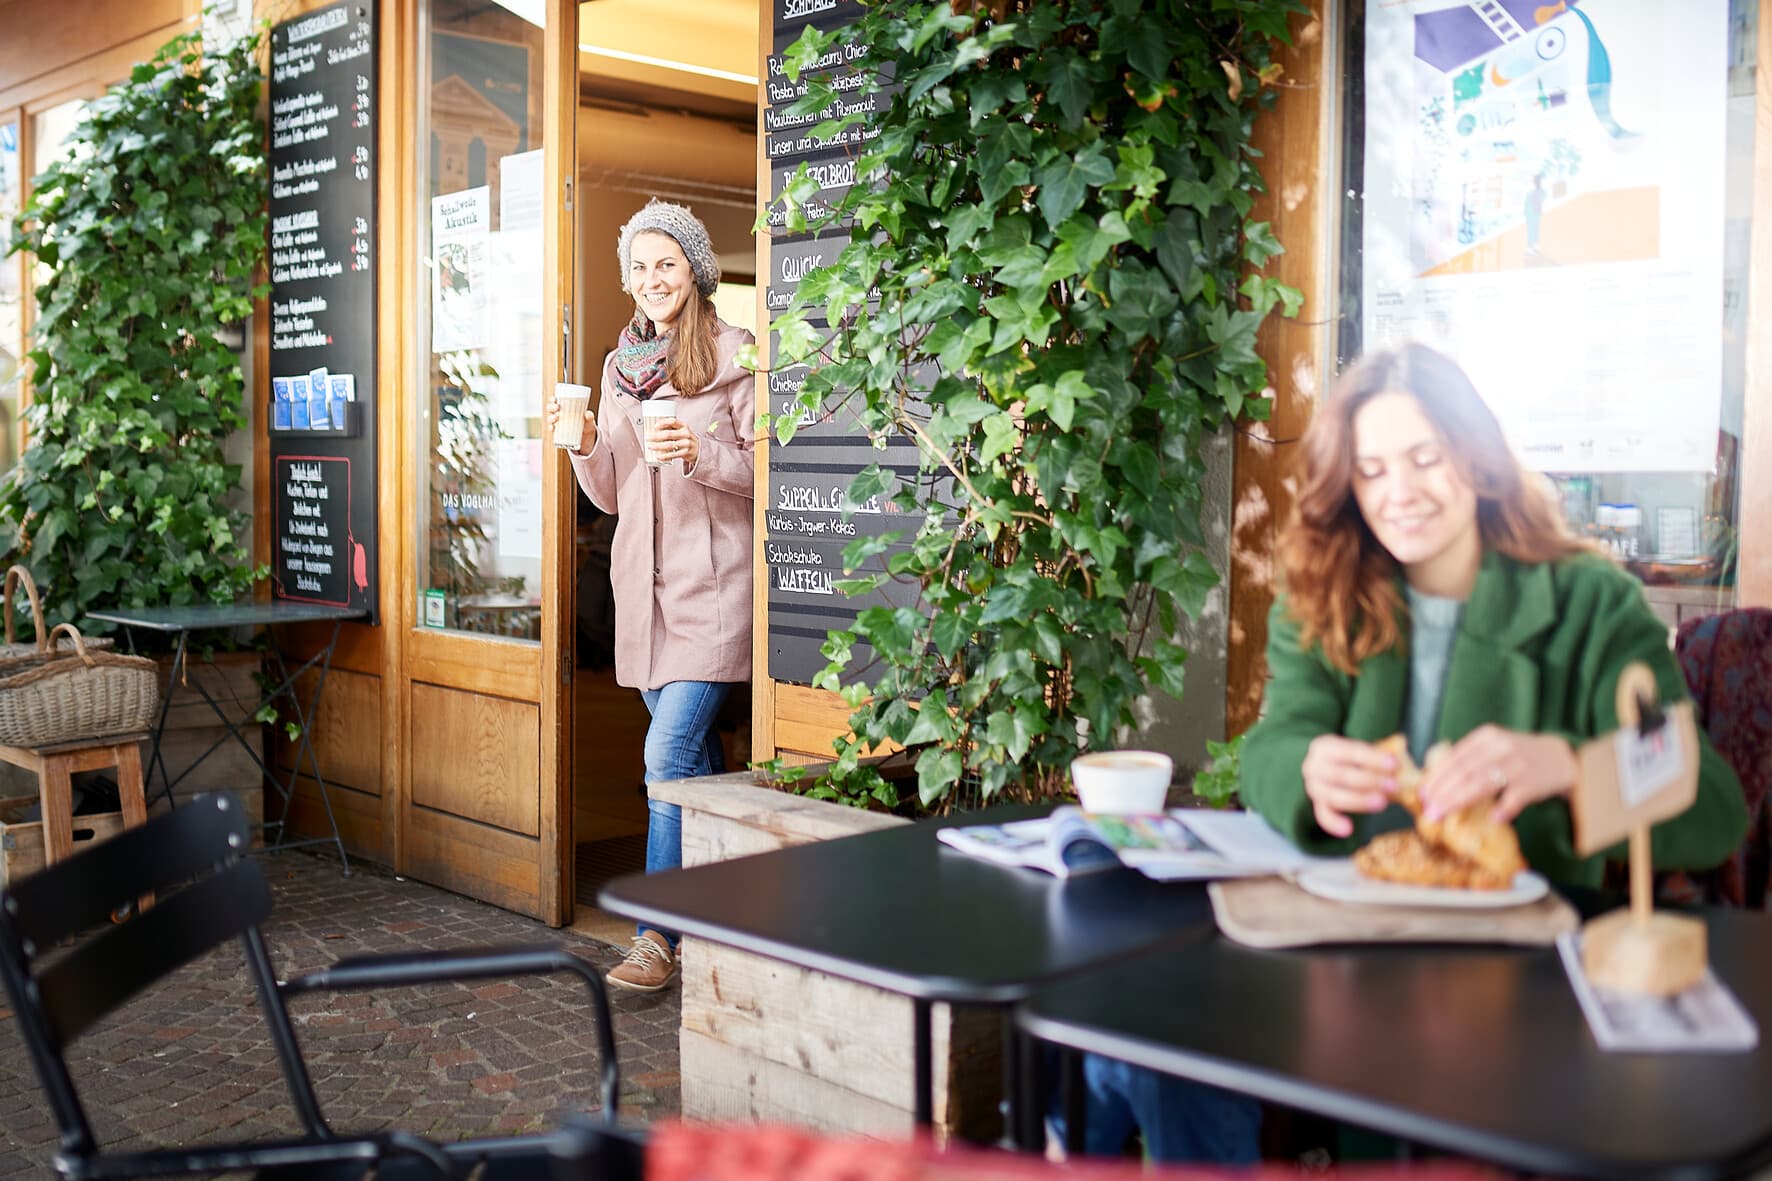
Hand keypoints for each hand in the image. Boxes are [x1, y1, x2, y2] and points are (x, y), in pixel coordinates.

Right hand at [545, 394, 595, 451]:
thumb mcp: (588, 421)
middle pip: (550, 409)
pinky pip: (551, 429)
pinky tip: (552, 428)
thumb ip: (589, 417)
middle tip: (557, 408)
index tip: (555, 399)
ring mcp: (557, 423)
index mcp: (565, 408)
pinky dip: (551, 428)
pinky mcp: (557, 432)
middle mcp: (559, 414)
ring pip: (550, 418)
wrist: (586, 438)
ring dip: (551, 417)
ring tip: (556, 418)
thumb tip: (588, 414)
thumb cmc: (586, 424)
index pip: (555, 401)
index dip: (552, 399)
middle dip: (551, 407)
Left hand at [648, 418, 698, 468]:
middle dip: (656, 436)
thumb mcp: (682, 431)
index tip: (655, 426)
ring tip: (650, 446)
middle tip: (648, 437)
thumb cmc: (686, 439)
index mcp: (684, 426)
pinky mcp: (686, 453)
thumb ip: (671, 429)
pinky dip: (664, 456)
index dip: (663, 423)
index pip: (673, 421)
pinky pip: (673, 455)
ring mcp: (687, 444)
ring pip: (669, 445)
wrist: (699, 450)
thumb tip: (654, 430)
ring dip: (657, 446)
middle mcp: (686, 434)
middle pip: (669, 434)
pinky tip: (658, 456)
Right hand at [1302, 734, 1398, 838]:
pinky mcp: (1318, 804)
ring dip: (1359, 800)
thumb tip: (1401, 765)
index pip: (1348, 751)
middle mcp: (1313, 766)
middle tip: (1393, 785)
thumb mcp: (1359, 750)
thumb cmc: (1351, 757)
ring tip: (1382, 803)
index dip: (1372, 758)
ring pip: (1334, 796)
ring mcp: (1313, 787)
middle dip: (1369, 780)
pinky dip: (1334, 824)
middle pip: (1341, 775)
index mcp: (1323, 747)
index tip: (1394, 764)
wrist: (1329, 766)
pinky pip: (1323, 816)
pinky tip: (1348, 830)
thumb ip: (1375, 756)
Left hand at [1417, 725, 1576, 823]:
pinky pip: (1513, 799)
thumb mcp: (1494, 746)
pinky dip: (1502, 809)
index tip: (1423, 793)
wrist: (1561, 757)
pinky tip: (1492, 819)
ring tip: (1443, 813)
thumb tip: (1435, 781)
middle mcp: (1500, 747)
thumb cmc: (1518, 756)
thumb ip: (1469, 758)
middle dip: (1442, 792)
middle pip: (1464, 771)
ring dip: (1459, 801)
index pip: (1454, 757)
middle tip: (1429, 809)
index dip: (1436, 776)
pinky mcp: (1533, 783)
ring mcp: (1518, 765)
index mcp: (1487, 737)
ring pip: (1482, 784)